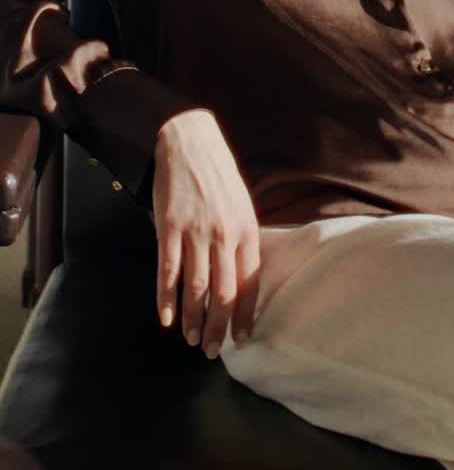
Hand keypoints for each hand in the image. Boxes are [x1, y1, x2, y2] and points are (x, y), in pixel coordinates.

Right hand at [153, 109, 259, 358]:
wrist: (188, 141)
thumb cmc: (218, 174)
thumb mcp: (241, 203)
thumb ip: (241, 238)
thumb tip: (241, 277)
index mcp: (246, 229)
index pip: (249, 283)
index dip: (243, 315)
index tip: (240, 337)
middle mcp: (223, 234)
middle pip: (223, 293)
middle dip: (218, 327)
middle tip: (213, 350)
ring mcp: (195, 232)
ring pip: (195, 288)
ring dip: (193, 320)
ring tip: (192, 339)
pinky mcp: (168, 228)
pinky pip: (168, 272)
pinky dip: (166, 300)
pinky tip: (167, 318)